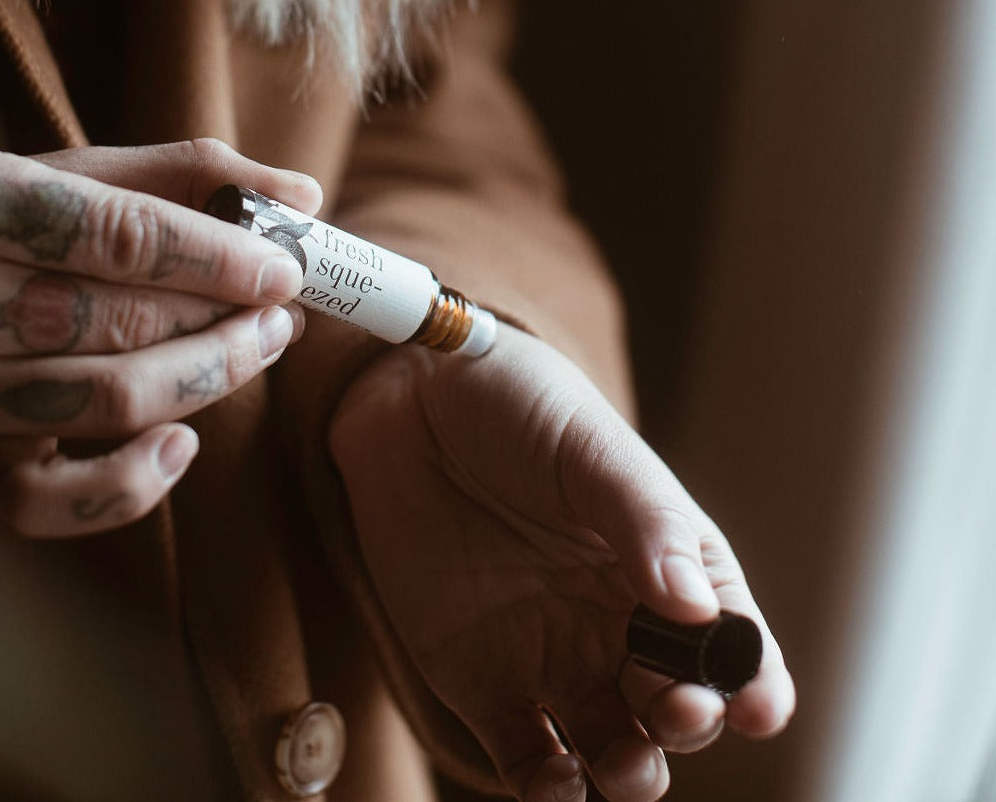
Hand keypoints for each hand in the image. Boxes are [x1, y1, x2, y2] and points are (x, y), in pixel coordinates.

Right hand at [0, 140, 321, 536]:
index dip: (214, 257)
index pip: (116, 234)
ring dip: (208, 375)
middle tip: (285, 309)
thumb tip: (304, 198)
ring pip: (106, 397)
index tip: (283, 272)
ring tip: (264, 344)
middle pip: (119, 319)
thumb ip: (196, 174)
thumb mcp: (92, 174)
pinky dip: (124, 484)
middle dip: (223, 318)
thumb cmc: (31, 220)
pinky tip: (181, 445)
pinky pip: (42, 500)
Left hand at [328, 323, 794, 801]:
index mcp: (663, 561)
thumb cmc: (516, 406)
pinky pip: (528, 759)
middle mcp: (617, 620)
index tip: (756, 704)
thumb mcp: (589, 447)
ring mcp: (553, 657)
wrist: (411, 403)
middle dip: (689, 722)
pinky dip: (549, 788)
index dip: (753, 678)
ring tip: (626, 763)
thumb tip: (700, 611)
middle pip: (678, 703)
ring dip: (631, 772)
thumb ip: (645, 522)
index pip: (729, 636)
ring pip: (615, 748)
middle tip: (675, 709)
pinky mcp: (484, 683)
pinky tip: (555, 782)